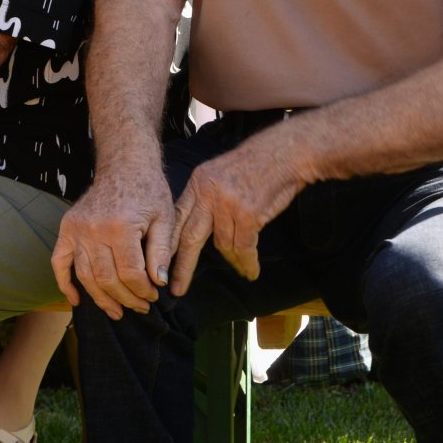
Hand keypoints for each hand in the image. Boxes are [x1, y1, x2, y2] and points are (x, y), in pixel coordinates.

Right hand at [51, 161, 175, 319]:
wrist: (123, 166)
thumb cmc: (148, 192)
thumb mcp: (165, 219)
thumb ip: (161, 251)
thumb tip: (158, 283)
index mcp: (120, 226)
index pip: (131, 273)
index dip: (144, 290)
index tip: (154, 296)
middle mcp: (93, 229)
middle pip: (107, 278)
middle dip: (127, 298)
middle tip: (141, 307)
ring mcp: (76, 229)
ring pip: (85, 275)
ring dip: (101, 298)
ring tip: (118, 311)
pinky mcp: (66, 228)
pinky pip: (59, 261)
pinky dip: (64, 283)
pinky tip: (77, 299)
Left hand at [168, 130, 307, 293]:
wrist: (284, 154)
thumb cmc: (256, 166)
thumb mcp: (219, 176)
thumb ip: (207, 199)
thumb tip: (201, 228)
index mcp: (196, 185)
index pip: (176, 219)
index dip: (167, 245)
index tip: (157, 265)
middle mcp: (206, 194)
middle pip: (188, 237)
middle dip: (181, 266)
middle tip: (173, 289)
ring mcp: (226, 204)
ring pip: (222, 245)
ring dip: (233, 261)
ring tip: (242, 271)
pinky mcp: (247, 214)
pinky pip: (244, 248)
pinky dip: (248, 262)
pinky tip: (252, 272)